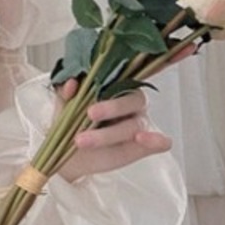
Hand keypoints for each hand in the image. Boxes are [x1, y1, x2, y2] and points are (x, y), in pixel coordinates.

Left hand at [54, 80, 172, 180]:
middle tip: (89, 114)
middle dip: (111, 107)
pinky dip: (156, 140)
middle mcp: (131, 104)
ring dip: (107, 134)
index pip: (129, 76)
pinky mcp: (144, 146)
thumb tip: (71, 83)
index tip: (123, 76)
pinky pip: (161, 142)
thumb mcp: (63, 106)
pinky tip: (142, 139)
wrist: (67, 155)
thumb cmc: (70, 125)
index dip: (138, 69)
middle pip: (131, 101)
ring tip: (81, 140)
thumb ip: (66, 93)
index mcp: (116, 88)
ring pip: (134, 126)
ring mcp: (139, 125)